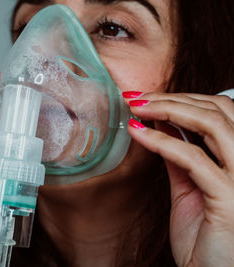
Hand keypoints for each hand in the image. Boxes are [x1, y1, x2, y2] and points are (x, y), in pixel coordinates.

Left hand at [125, 92, 233, 266]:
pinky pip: (192, 158)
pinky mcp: (230, 197)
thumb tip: (163, 125)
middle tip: (137, 98)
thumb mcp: (191, 188)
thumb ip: (181, 157)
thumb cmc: (206, 237)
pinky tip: (136, 132)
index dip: (184, 99)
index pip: (221, 112)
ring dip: (168, 109)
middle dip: (173, 98)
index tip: (149, 97)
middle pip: (218, 110)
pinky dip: (161, 141)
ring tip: (136, 108)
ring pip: (212, 124)